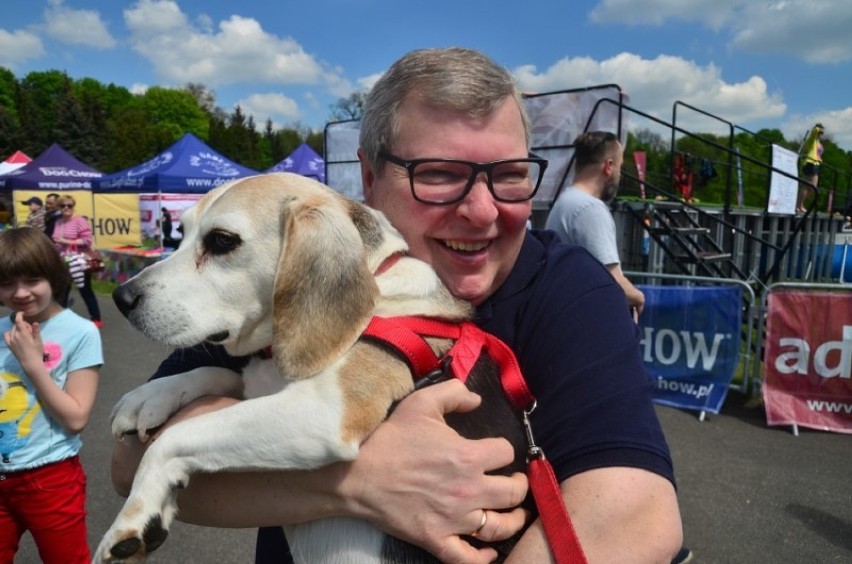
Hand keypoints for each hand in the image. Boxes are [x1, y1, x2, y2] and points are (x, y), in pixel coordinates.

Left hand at [4, 312, 43, 369]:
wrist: (30, 363)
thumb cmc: (37, 352)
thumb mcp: (38, 341)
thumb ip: (36, 331)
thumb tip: (34, 322)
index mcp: (23, 333)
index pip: (18, 320)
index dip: (19, 315)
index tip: (22, 313)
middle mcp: (15, 336)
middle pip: (17, 325)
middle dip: (23, 324)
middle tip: (31, 330)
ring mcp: (11, 340)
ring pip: (12, 329)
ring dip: (18, 329)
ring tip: (25, 334)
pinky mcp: (10, 345)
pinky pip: (6, 335)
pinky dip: (10, 333)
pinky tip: (15, 336)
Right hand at [340, 379, 528, 562]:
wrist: (357, 476)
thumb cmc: (390, 439)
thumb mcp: (422, 403)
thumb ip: (454, 393)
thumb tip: (477, 399)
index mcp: (468, 455)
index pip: (506, 453)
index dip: (504, 449)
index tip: (497, 451)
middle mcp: (468, 489)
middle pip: (513, 492)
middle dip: (519, 485)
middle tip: (515, 481)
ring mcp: (454, 519)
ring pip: (500, 527)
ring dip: (513, 520)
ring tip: (514, 513)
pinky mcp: (437, 539)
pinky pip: (469, 557)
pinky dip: (484, 558)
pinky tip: (491, 551)